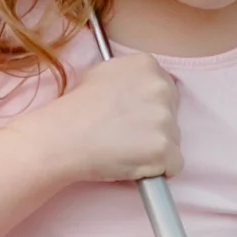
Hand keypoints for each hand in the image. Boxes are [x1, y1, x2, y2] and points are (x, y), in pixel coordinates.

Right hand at [40, 51, 181, 188]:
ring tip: (123, 150)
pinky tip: (132, 164)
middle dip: (154, 128)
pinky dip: (156, 170)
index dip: (148, 109)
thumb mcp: (102, 74)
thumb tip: (142, 88)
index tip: (131, 118)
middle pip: (172, 115)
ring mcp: (164, 119)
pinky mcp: (164, 148)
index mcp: (147, 65)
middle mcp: (160, 87)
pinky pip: (174, 165)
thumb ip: (130, 78)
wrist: (63, 137)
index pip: (166, 91)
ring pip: (173, 141)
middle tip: (125, 136)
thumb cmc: (75, 110)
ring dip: (154, 150)